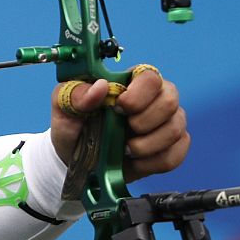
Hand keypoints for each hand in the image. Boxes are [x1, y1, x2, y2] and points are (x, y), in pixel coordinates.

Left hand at [49, 68, 189, 182]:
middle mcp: (154, 99)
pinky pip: (175, 155)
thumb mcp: (64, 106)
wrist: (75, 159)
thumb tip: (100, 87)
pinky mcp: (170, 148)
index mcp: (130, 81)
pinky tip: (135, 161)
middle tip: (122, 129)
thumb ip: (77, 93)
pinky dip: (153, 162)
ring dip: (147, 145)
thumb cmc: (73, 124)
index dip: (140, 93)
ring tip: (124, 149)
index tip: (119, 107)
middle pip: (170, 101)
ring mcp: (166, 123)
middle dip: (145, 121)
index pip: (151, 77)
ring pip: (176, 130)